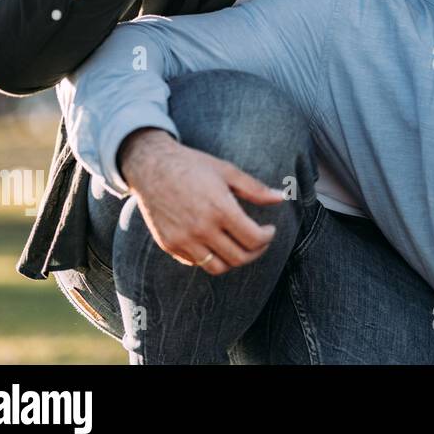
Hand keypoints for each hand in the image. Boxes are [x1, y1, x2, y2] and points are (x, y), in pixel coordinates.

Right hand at [117, 127, 286, 274]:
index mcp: (220, 209)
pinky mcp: (169, 245)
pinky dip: (211, 257)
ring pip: (218, 267)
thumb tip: (282, 197)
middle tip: (260, 240)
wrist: (151, 167)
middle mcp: (201, 229)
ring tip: (240, 245)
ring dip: (234, 260)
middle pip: (239, 258)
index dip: (268, 237)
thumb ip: (256, 188)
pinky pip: (197, 262)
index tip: (269, 229)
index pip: (254, 239)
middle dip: (256, 251)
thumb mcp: (227, 171)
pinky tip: (217, 241)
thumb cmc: (192, 166)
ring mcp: (183, 240)